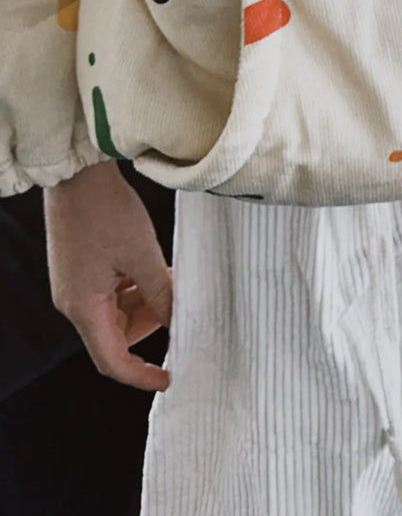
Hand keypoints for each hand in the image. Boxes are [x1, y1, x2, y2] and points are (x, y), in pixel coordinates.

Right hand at [44, 161, 171, 391]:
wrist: (78, 172)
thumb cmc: (105, 209)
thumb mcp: (142, 254)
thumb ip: (161, 293)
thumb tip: (178, 321)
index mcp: (83, 307)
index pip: (112, 361)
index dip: (141, 375)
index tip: (168, 378)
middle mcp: (74, 302)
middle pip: (115, 336)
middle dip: (150, 324)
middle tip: (179, 304)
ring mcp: (75, 285)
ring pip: (115, 312)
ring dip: (144, 303)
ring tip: (170, 279)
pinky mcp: (80, 269)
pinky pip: (110, 292)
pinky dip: (133, 287)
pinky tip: (155, 268)